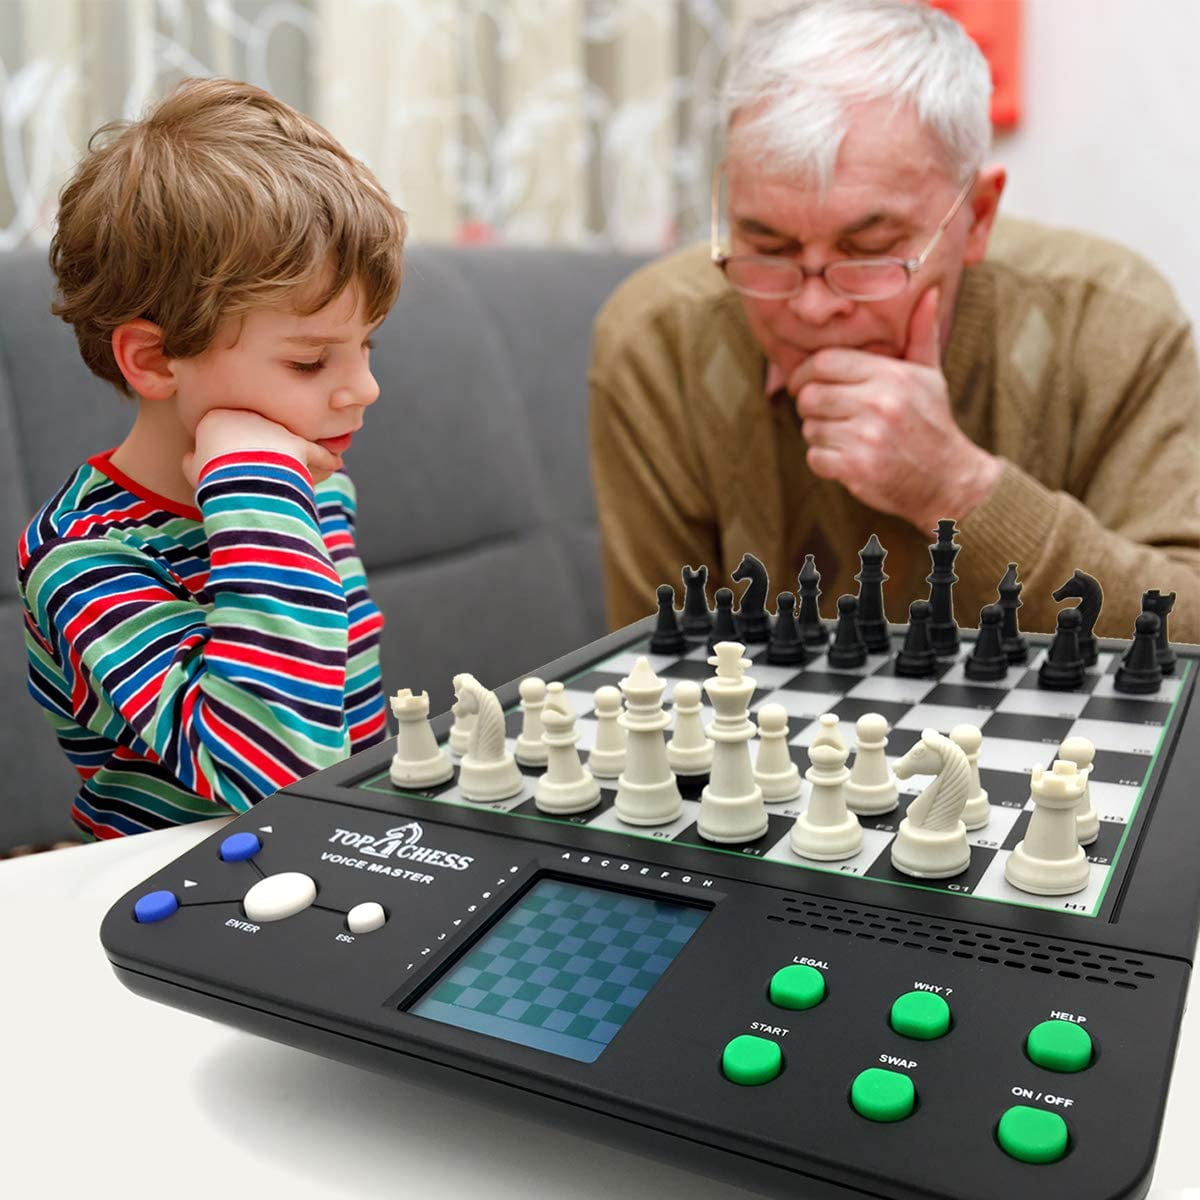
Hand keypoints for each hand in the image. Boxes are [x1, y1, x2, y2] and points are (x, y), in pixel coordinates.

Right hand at [183, 409, 339, 488]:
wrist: (237, 477)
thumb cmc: (212, 475)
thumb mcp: (193, 468)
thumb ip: (193, 460)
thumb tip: (191, 457)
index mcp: (221, 416)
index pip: (233, 424)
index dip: (239, 439)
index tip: (241, 451)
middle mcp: (252, 415)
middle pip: (266, 427)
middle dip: (274, 439)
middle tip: (276, 457)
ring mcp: (277, 427)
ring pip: (294, 435)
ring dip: (304, 450)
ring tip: (315, 461)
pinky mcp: (298, 444)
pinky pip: (317, 451)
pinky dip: (326, 459)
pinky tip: (334, 463)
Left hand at [788, 287, 1002, 529]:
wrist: (948, 480)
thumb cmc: (932, 424)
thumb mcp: (931, 376)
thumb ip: (921, 336)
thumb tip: (930, 294)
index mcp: (892, 376)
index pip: (825, 362)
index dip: (805, 372)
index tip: (803, 383)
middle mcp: (879, 404)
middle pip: (810, 396)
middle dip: (810, 406)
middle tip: (824, 413)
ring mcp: (867, 438)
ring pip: (810, 429)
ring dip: (820, 436)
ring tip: (845, 437)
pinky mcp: (856, 469)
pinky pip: (814, 458)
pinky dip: (824, 461)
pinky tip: (847, 459)